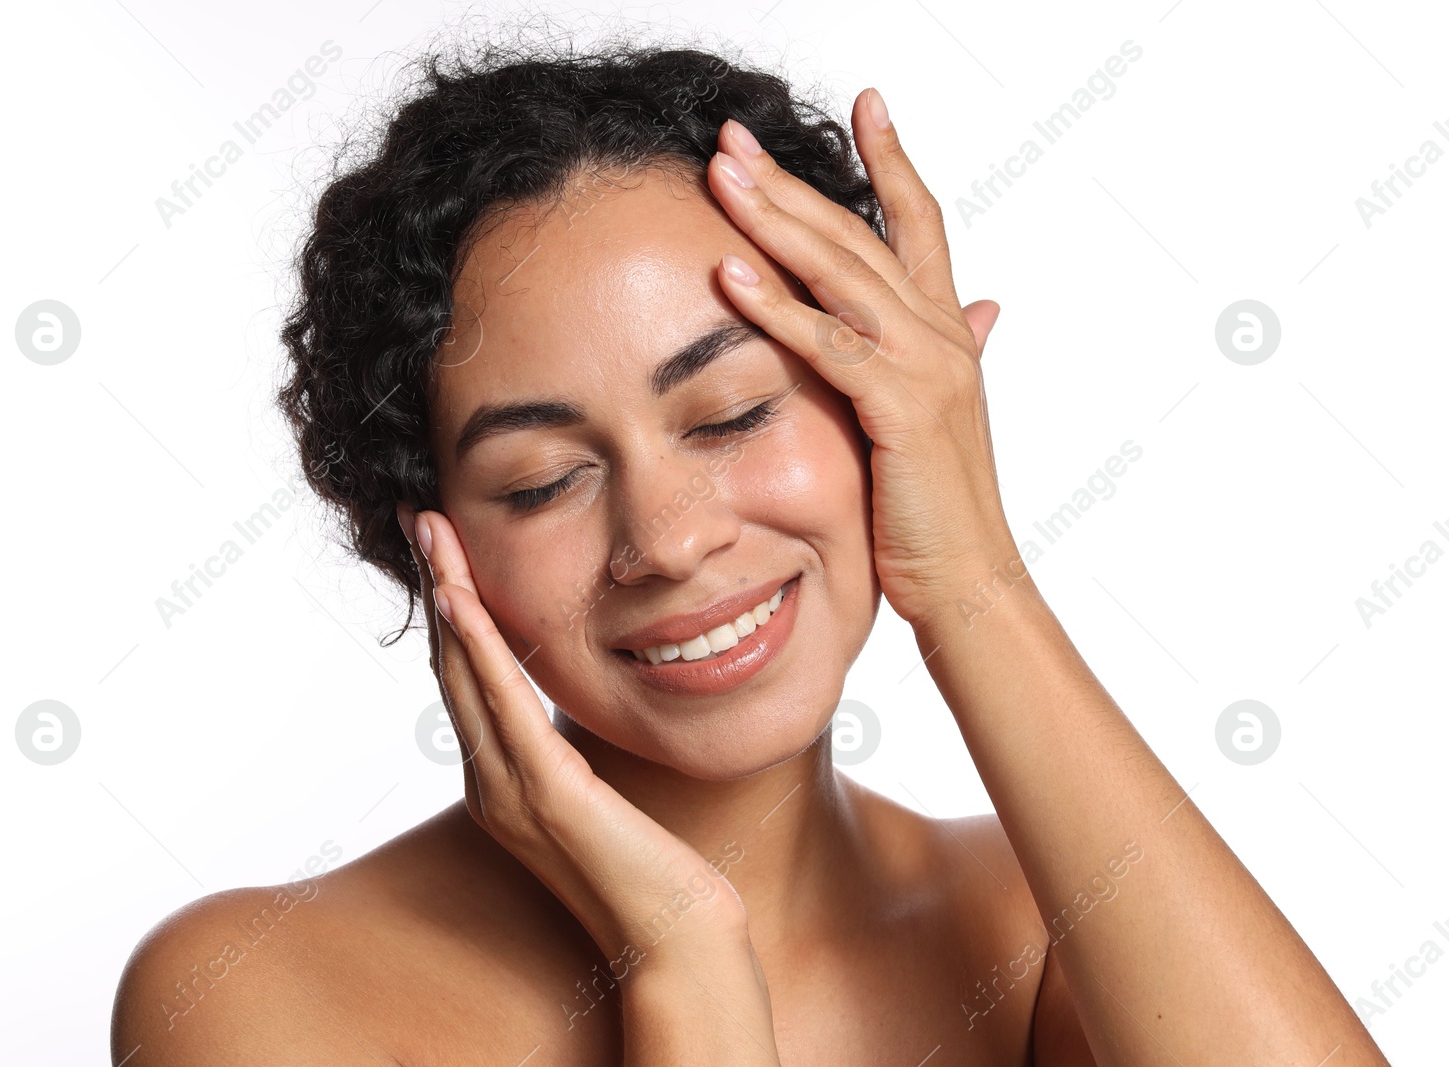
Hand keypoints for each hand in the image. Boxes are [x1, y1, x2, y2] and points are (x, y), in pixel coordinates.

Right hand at [394, 502, 756, 965]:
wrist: (676, 943)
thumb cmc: (651, 873)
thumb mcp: (599, 795)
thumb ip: (569, 753)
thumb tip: (566, 707)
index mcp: (502, 783)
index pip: (467, 680)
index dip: (451, 610)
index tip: (442, 548)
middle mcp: (492, 785)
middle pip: (451, 665)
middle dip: (437, 584)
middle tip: (418, 517)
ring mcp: (512, 793)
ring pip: (465, 675)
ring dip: (448, 597)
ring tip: (431, 534)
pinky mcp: (548, 795)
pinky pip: (503, 707)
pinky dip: (478, 648)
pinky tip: (462, 600)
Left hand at [707, 88, 1015, 628]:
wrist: (971, 582)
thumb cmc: (941, 511)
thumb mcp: (943, 419)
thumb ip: (954, 354)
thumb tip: (983, 310)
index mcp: (945, 334)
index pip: (919, 223)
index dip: (894, 160)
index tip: (867, 102)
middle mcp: (940, 335)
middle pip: (859, 233)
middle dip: (792, 179)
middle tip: (732, 135)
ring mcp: (924, 368)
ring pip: (841, 273)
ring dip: (774, 219)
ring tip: (720, 175)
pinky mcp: (900, 409)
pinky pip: (828, 345)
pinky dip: (776, 306)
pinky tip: (727, 272)